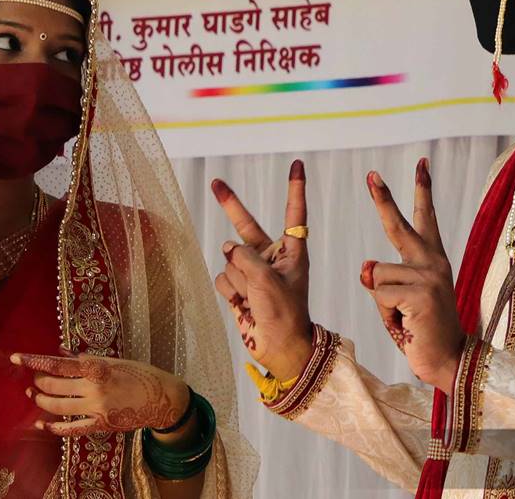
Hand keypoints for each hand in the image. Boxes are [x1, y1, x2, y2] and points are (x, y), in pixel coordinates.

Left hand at [11, 352, 188, 435]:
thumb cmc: (140, 374)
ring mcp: (96, 409)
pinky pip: (71, 429)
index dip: (35, 361)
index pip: (58, 364)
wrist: (162, 398)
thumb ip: (86, 360)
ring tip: (35, 396)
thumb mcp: (114, 361)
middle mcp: (94, 388)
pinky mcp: (100, 425)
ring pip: (57, 407)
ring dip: (42, 401)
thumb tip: (60, 353)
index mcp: (97, 368)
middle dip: (38, 382)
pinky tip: (42, 424)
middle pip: (54, 386)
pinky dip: (54, 427)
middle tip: (34, 379)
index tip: (17, 358)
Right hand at [211, 160, 312, 380]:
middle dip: (230, 205)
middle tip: (216, 183)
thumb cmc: (285, 314)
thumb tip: (227, 249)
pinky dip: (230, 291)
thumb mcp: (268, 280)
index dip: (295, 189)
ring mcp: (253, 273)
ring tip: (255, 299)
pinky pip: (223, 278)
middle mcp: (272, 258)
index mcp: (292, 252)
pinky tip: (243, 305)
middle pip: (246, 225)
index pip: (294, 214)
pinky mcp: (238, 289)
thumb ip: (245, 257)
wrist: (280, 350)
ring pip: (231, 260)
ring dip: (239, 280)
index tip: (298, 165)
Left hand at [362, 158, 463, 392]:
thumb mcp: (401, 299)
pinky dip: (385, 314)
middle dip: (382, 199)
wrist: (448, 361)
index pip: (426, 218)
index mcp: (433, 260)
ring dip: (381, 302)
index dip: (422, 190)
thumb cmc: (421, 330)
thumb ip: (384, 278)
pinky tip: (406, 324)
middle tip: (370, 174)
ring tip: (403, 318)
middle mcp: (434, 262)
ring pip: (375, 273)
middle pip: (400, 226)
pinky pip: (379, 294)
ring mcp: (429, 277)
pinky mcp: (420, 294)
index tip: (421, 163)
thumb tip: (366, 266)